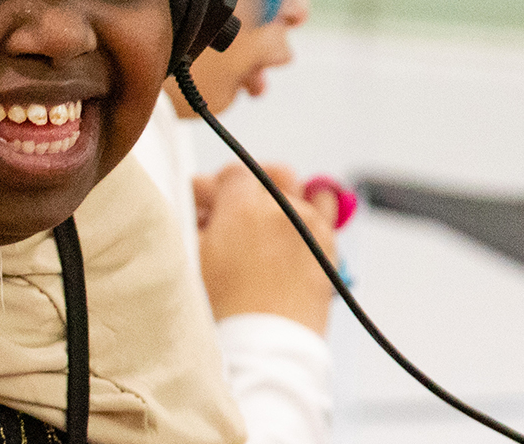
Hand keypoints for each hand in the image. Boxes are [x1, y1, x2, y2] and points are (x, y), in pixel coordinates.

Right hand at [193, 161, 337, 334]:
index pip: (232, 174)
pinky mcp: (329, 246)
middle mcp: (283, 209)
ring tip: (264, 221)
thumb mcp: (194, 256)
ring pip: (300, 188)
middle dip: (250, 186)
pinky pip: (326, 209)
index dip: (215, 188)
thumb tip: (201, 201)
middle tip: (232, 210)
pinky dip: (312, 208)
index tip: (205, 205)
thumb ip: (196, 217)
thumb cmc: (224, 310)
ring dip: (280, 197)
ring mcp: (312, 226)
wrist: (264, 349)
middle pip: (268, 174)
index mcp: (245, 207)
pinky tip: (296, 225)